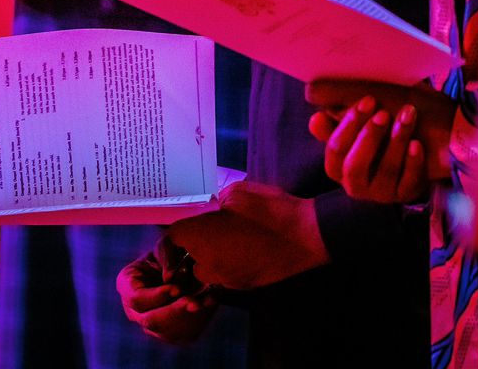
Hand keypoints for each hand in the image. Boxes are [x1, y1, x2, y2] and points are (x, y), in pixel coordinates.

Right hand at [117, 241, 214, 345]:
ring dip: (192, 318)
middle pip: (151, 321)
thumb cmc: (171, 251)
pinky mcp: (172, 333)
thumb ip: (166, 256)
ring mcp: (152, 325)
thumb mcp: (166, 245)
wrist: (183, 262)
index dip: (156, 297)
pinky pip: (185, 334)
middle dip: (175, 312)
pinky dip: (201, 320)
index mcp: (127, 286)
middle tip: (195, 303)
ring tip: (210, 300)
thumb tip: (169, 277)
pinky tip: (212, 302)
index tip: (176, 288)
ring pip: (169, 332)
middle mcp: (135, 310)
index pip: (137, 299)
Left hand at [166, 181, 328, 289]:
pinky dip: (226, 265)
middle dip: (193, 244)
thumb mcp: (237, 192)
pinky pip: (223, 277)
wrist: (305, 237)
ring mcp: (225, 278)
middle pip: (187, 258)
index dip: (175, 229)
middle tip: (209, 227)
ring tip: (225, 239)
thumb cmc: (269, 210)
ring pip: (204, 271)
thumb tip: (209, 207)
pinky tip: (241, 250)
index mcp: (199, 236)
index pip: (172, 237)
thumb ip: (215, 200)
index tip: (183, 223)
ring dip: (208, 258)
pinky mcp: (242, 286)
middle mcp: (206, 263)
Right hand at [306, 80, 455, 202]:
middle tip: (383, 113)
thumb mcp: (362, 121)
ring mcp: (382, 192)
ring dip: (396, 141)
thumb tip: (315, 120)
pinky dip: (413, 162)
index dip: (348, 125)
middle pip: (354, 166)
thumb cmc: (387, 124)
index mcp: (339, 165)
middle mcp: (356, 184)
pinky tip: (417, 143)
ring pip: (385, 171)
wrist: (428, 141)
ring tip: (408, 116)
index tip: (368, 100)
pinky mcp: (406, 195)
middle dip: (368, 138)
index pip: (335, 150)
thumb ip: (339, 119)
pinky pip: (408, 182)